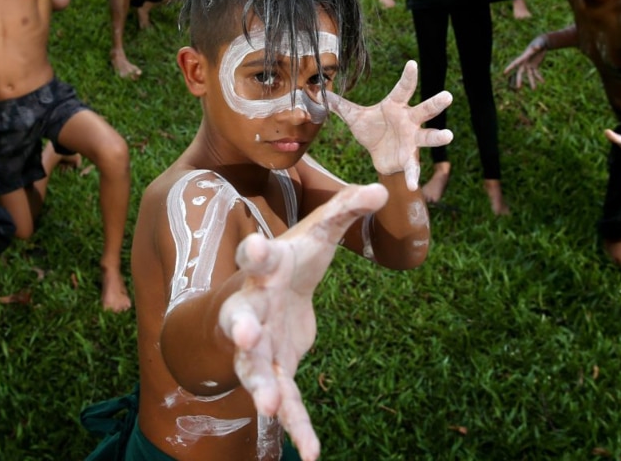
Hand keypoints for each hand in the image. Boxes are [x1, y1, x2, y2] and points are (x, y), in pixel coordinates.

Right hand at [219, 183, 389, 460]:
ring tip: (269, 404)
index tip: (254, 246)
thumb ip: (345, 211)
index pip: (259, 257)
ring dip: (260, 385)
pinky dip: (297, 426)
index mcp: (265, 269)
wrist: (263, 300)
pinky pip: (285, 402)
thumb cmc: (288, 263)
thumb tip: (380, 186)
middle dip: (241, 326)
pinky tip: (312, 451)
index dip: (256, 252)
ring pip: (254, 368)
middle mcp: (252, 307)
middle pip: (240, 317)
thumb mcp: (316, 234)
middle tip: (245, 333)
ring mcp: (258, 345)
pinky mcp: (274, 372)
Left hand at [328, 61, 452, 189]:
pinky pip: (413, 167)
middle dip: (435, 103)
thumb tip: (316, 92)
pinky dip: (413, 176)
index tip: (412, 63)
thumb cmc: (372, 130)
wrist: (379, 155)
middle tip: (448, 96)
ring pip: (428, 136)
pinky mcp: (410, 158)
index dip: (408, 77)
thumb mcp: (355, 117)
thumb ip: (339, 105)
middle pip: (425, 110)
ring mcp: (413, 139)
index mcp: (396, 106)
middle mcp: (409, 120)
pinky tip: (413, 186)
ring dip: (438, 136)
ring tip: (448, 135)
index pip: (403, 89)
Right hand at [503, 36, 547, 89]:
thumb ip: (537, 46)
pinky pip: (536, 73)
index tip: (505, 73)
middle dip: (519, 79)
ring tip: (534, 89)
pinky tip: (543, 82)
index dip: (510, 68)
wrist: (542, 44)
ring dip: (532, 82)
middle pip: (520, 72)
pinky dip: (539, 77)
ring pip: (530, 75)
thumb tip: (537, 47)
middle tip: (519, 87)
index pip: (515, 63)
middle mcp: (525, 62)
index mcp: (524, 57)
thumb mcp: (538, 44)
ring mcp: (530, 65)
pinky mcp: (535, 66)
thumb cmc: (539, 42)